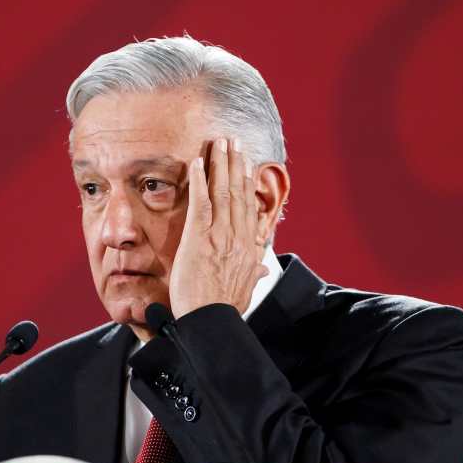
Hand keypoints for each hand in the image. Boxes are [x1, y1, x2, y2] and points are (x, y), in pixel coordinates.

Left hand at [168, 137, 267, 319]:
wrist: (211, 320)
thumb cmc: (224, 309)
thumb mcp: (246, 290)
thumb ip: (254, 275)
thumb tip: (265, 271)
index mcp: (248, 248)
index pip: (249, 209)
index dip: (248, 184)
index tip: (247, 166)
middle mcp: (238, 237)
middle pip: (238, 193)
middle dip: (236, 164)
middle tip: (233, 142)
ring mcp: (220, 235)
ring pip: (223, 192)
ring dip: (220, 164)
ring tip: (219, 143)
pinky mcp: (200, 238)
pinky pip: (201, 203)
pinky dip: (200, 181)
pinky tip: (197, 163)